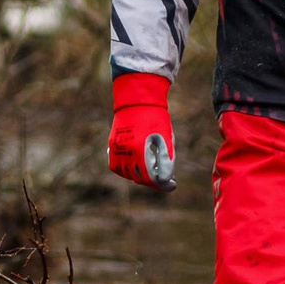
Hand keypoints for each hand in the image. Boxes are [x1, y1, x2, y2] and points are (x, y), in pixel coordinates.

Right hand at [108, 72, 176, 190]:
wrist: (136, 99)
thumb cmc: (155, 116)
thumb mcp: (165, 138)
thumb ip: (166, 160)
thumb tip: (166, 180)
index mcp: (139, 150)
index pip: (151, 178)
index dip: (163, 184)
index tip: (173, 184)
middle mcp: (125, 152)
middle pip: (140, 179)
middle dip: (154, 180)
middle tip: (166, 175)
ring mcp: (115, 149)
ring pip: (127, 174)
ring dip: (141, 175)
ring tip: (153, 165)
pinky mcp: (111, 146)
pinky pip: (116, 167)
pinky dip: (127, 170)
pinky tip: (139, 164)